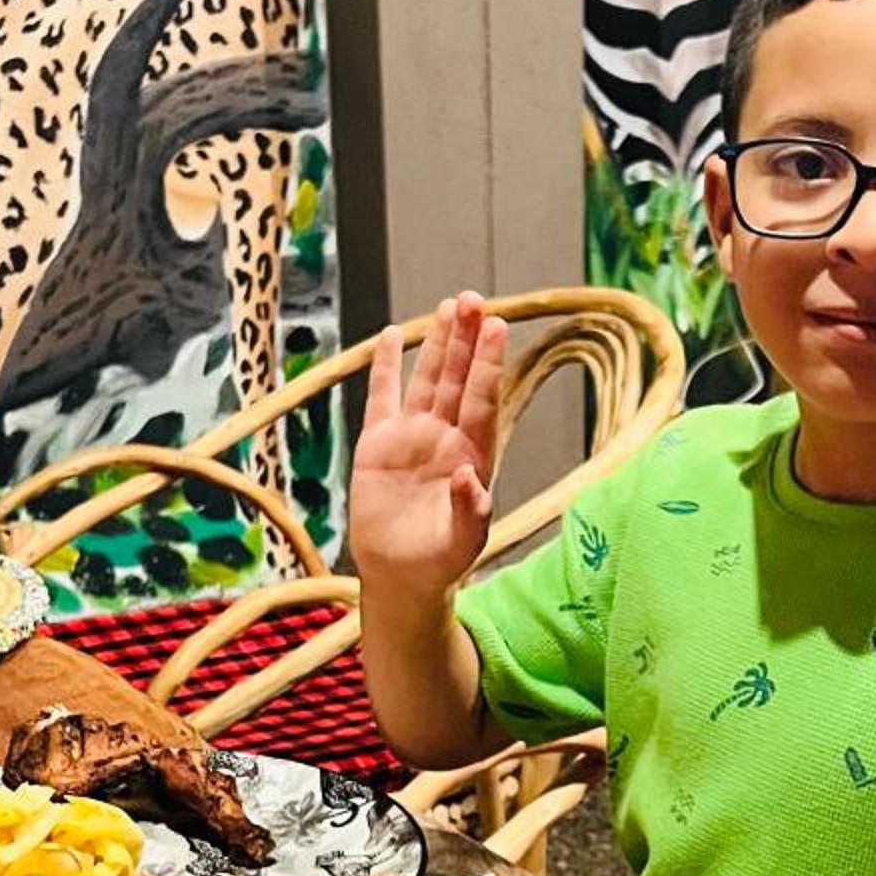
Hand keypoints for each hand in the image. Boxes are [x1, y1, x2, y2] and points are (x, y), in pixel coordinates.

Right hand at [349, 291, 507, 600]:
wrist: (402, 576)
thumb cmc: (441, 562)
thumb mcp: (461, 541)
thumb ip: (468, 510)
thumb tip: (469, 476)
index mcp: (473, 455)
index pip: (481, 400)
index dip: (487, 363)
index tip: (496, 326)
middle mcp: (446, 437)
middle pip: (458, 379)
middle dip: (466, 339)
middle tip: (473, 299)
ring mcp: (413, 437)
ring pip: (427, 379)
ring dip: (437, 344)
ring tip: (449, 305)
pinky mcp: (379, 444)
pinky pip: (382, 397)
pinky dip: (385, 367)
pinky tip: (392, 337)